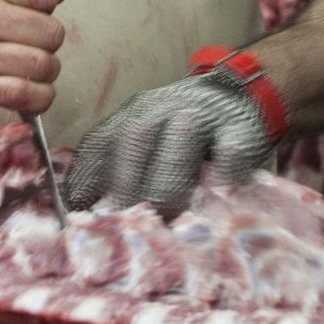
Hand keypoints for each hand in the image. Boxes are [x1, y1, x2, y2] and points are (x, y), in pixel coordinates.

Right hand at [0, 0, 65, 113]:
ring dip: (47, 70)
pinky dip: (38, 97)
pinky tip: (33, 91)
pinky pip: (22, 95)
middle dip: (50, 41)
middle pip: (49, 33)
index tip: (42, 11)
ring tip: (35, 67)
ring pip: (40, 65)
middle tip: (38, 43)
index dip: (50, 3)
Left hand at [66, 67, 275, 217]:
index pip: (99, 143)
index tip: (80, 216)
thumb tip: (89, 214)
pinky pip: (229, 155)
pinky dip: (221, 180)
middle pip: (133, 141)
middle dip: (124, 187)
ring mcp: (203, 118)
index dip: (85, 181)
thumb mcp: (151, 137)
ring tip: (162, 223)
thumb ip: (122, 165)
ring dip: (167, 187)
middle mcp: (162, 110)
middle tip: (121, 228)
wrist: (243, 94)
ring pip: (177, 145)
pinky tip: (214, 206)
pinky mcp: (242, 131)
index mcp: (133, 115)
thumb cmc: (187, 132)